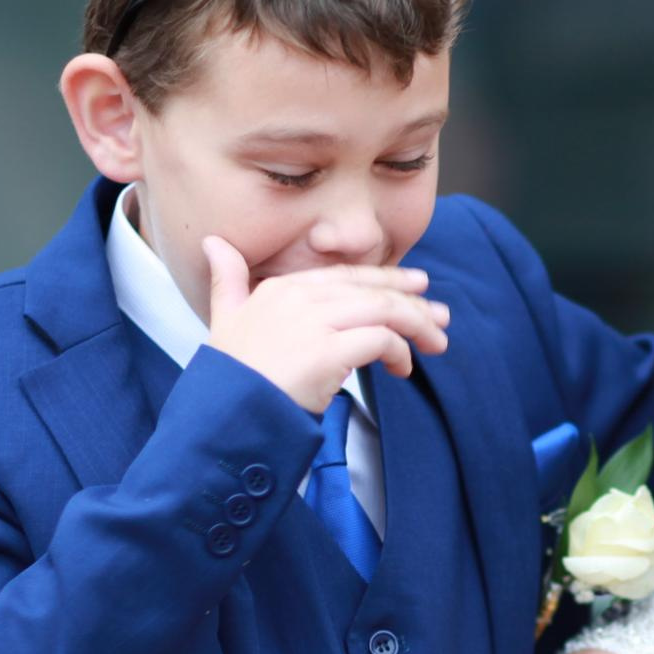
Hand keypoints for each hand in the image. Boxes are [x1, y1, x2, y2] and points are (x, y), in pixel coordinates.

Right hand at [201, 238, 449, 413]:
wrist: (225, 411)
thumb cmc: (228, 375)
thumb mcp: (224, 318)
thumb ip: (228, 280)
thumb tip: (213, 242)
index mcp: (281, 289)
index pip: (346, 276)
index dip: (384, 279)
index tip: (414, 285)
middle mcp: (300, 298)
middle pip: (372, 290)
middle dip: (412, 302)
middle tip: (440, 316)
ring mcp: (315, 322)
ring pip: (384, 310)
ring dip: (416, 326)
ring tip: (436, 342)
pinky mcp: (329, 350)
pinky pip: (381, 340)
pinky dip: (399, 352)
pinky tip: (402, 369)